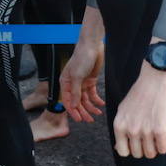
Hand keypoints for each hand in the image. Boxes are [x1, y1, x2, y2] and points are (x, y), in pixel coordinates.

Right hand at [60, 6, 105, 121]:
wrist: (92, 46)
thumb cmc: (82, 58)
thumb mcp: (77, 76)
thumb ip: (75, 92)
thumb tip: (73, 106)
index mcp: (65, 83)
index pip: (67, 101)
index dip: (73, 111)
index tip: (79, 120)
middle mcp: (72, 84)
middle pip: (77, 102)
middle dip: (83, 111)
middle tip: (90, 120)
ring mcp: (81, 83)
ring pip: (85, 99)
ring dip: (91, 107)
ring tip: (97, 114)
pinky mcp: (90, 80)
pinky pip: (92, 93)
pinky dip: (96, 99)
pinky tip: (100, 104)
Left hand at [113, 59, 165, 157]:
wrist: (156, 76)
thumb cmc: (141, 91)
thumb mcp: (123, 109)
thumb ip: (121, 128)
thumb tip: (119, 148)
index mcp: (119, 125)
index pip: (122, 151)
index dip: (131, 149)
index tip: (137, 142)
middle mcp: (130, 130)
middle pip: (138, 154)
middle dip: (145, 148)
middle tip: (150, 137)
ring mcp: (145, 131)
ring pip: (151, 153)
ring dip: (155, 147)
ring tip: (157, 135)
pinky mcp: (160, 129)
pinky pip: (163, 149)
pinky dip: (165, 145)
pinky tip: (165, 136)